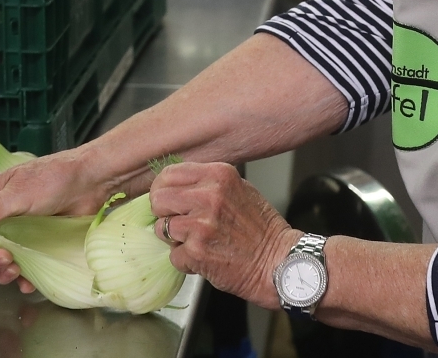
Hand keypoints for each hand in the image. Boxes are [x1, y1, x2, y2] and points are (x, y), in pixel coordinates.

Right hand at [0, 151, 111, 293]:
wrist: (91, 183)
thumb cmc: (54, 180)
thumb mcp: (21, 193)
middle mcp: (0, 217)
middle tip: (5, 260)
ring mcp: (19, 233)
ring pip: (0, 260)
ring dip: (2, 271)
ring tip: (15, 270)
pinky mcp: (37, 245)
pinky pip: (23, 267)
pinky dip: (22, 278)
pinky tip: (27, 283)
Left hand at [149, 161, 297, 307]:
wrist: (279, 263)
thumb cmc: (261, 230)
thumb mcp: (238, 189)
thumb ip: (207, 183)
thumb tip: (174, 185)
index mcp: (218, 176)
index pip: (168, 174)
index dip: (163, 190)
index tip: (168, 201)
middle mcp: (208, 196)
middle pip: (157, 199)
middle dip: (165, 214)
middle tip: (181, 224)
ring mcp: (201, 224)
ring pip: (161, 228)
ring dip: (175, 240)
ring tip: (199, 242)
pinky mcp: (197, 252)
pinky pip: (173, 256)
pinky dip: (186, 261)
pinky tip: (206, 259)